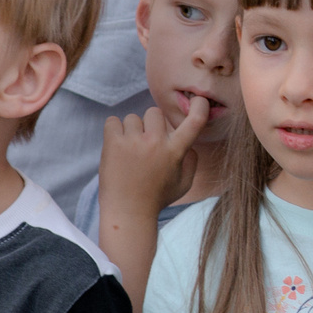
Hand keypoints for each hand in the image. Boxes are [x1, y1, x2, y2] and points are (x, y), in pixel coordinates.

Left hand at [100, 97, 208, 221]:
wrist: (128, 212)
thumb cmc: (156, 199)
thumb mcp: (184, 183)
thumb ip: (191, 161)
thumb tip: (189, 145)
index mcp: (175, 151)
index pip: (194, 122)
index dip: (199, 107)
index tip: (199, 100)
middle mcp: (156, 142)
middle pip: (155, 113)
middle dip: (151, 124)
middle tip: (146, 143)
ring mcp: (134, 141)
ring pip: (133, 118)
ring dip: (131, 130)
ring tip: (129, 150)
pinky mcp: (113, 143)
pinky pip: (113, 121)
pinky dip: (114, 131)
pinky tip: (116, 146)